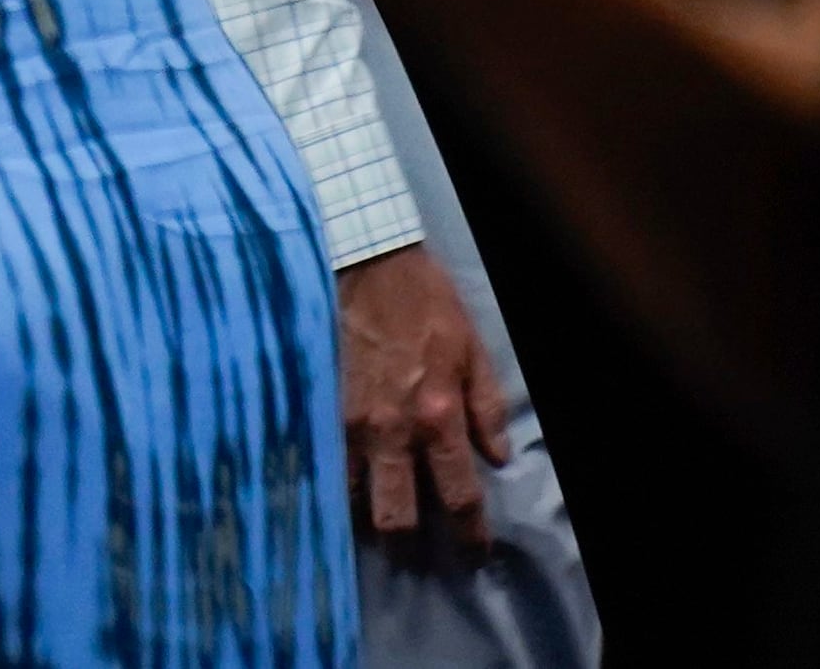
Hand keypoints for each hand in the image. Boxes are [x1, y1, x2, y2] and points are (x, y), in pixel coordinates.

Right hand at [339, 243, 513, 558]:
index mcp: (438, 417)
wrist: (364, 263)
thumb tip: (497, 457)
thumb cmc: (426, 303)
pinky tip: (344, 496)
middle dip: (410, 545)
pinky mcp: (322, 409)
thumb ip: (486, 407)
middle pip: (397, 514)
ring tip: (378, 531)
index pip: (458, 495)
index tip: (475, 554)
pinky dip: (339, 488)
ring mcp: (350, 424)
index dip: (469, 534)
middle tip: (418, 556)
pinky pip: (328, 465)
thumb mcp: (473, 349)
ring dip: (369, 521)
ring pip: (355, 499)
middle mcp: (393, 431)